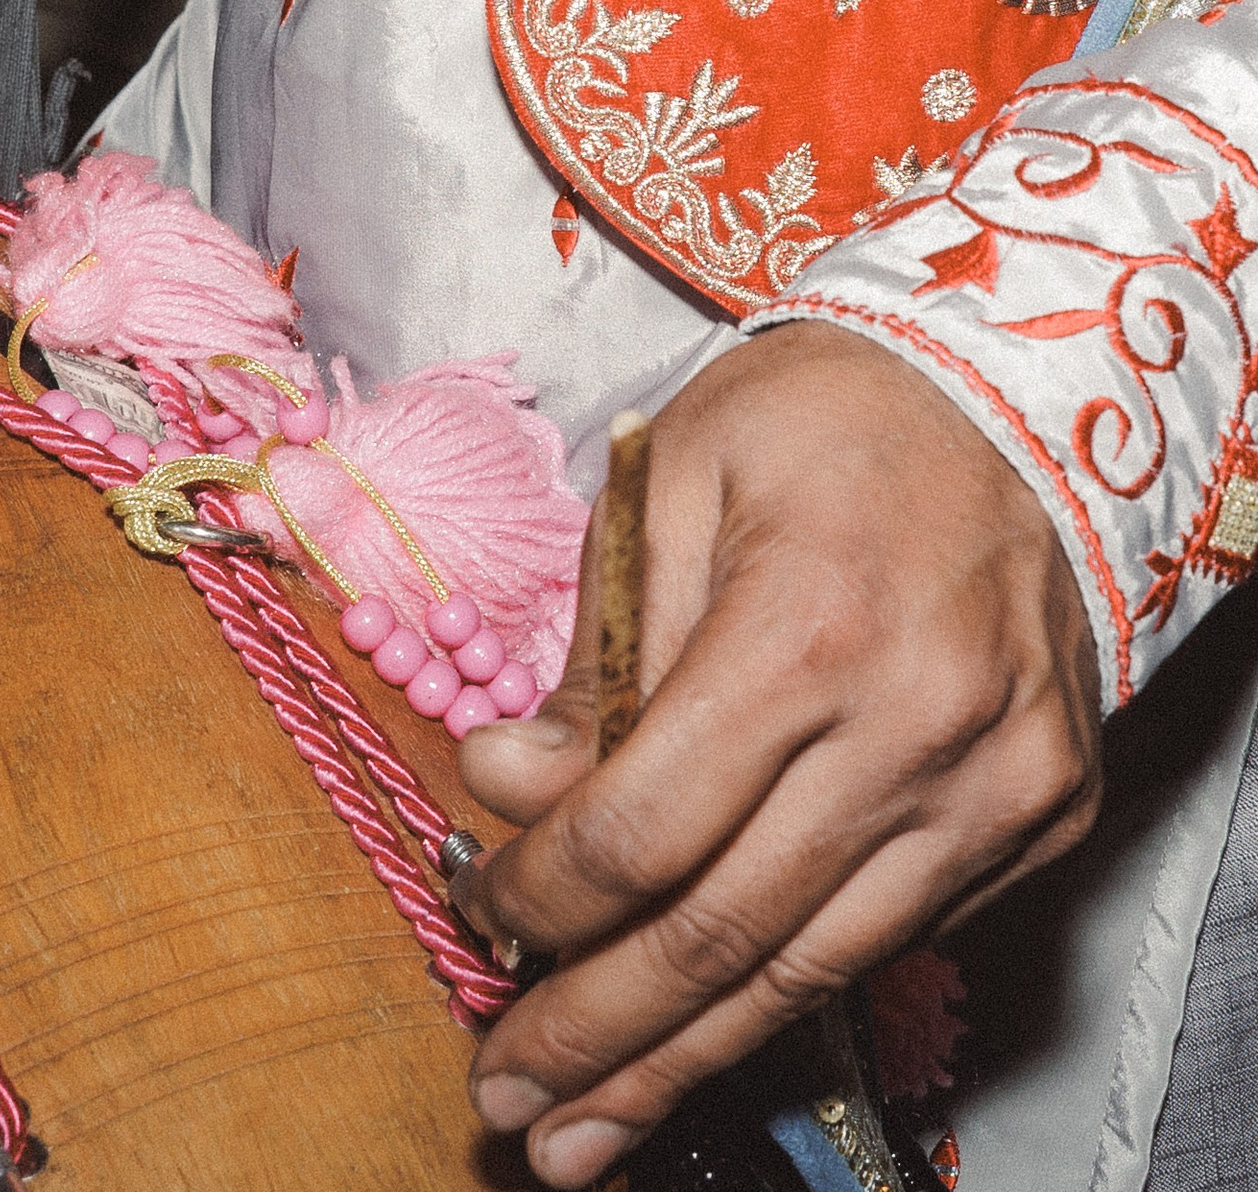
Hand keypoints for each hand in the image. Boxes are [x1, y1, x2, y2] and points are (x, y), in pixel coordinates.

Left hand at [455, 323, 1100, 1182]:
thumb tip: (507, 786)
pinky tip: (709, 1035)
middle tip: (507, 1102)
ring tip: (588, 1130)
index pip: (647, 824)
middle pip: (726, 930)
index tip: (475, 919)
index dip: (546, 897)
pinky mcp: (1041, 814)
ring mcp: (993, 786)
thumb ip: (595, 648)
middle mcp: (915, 727)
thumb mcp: (674, 478)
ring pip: (814, 968)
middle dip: (599, 1033)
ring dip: (686, 1060)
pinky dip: (792, 992)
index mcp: (808, 626)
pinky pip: (893, 934)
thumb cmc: (827, 419)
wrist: (1023, 397)